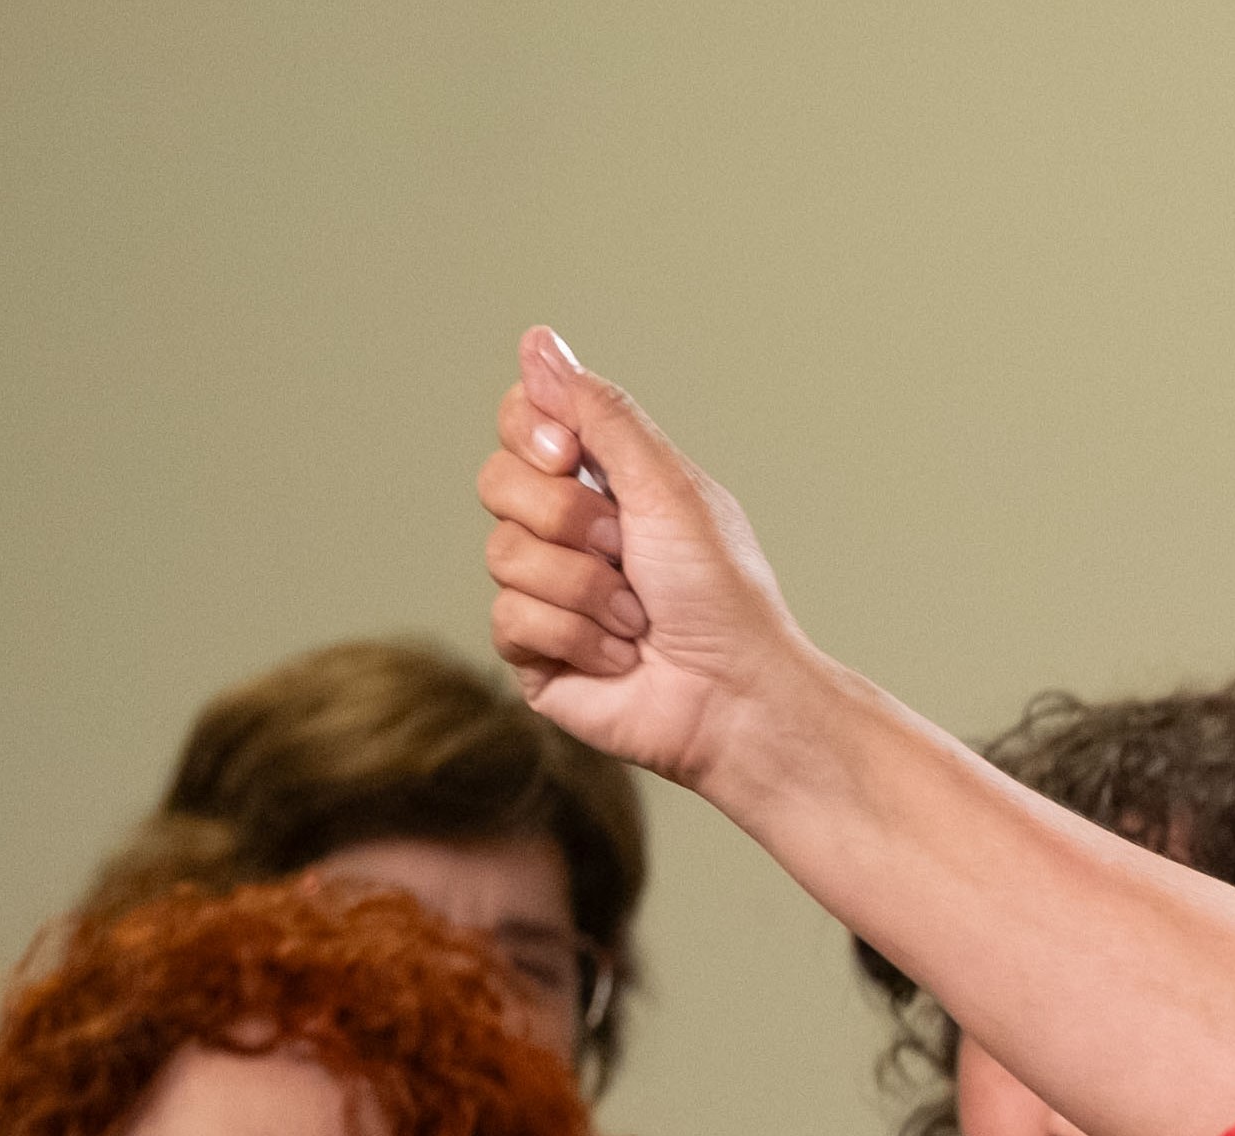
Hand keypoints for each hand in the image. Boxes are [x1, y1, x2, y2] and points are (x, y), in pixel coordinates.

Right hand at [481, 328, 820, 797]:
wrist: (737, 696)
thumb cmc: (721, 593)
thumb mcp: (666, 485)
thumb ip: (599, 414)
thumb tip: (538, 341)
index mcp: (601, 480)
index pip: (522, 420)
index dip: (533, 432)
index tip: (569, 453)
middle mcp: (566, 530)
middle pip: (497, 481)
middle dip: (571, 519)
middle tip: (628, 552)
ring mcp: (545, 591)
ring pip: (504, 554)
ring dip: (585, 587)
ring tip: (638, 616)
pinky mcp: (534, 652)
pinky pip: (509, 619)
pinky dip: (576, 637)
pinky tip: (620, 656)